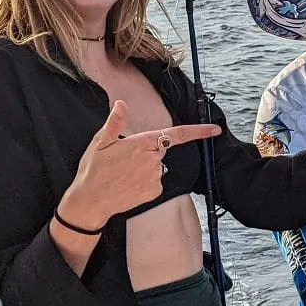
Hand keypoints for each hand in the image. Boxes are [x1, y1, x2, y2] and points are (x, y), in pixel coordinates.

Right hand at [60, 100, 221, 227]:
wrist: (91, 201)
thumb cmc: (94, 169)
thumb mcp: (100, 142)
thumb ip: (114, 122)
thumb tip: (121, 104)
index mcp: (142, 144)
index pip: (176, 135)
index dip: (198, 131)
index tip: (215, 129)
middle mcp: (153, 160)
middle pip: (161, 149)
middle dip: (149, 150)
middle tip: (125, 159)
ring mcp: (155, 177)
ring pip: (158, 166)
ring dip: (146, 167)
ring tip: (124, 173)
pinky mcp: (155, 192)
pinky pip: (156, 181)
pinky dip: (146, 181)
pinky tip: (129, 184)